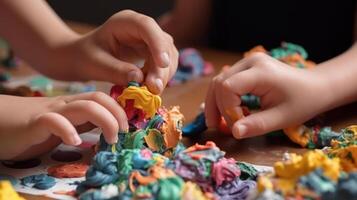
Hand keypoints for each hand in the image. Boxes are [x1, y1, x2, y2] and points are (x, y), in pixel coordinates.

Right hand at [0, 92, 127, 159]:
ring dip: (104, 120)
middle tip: (124, 133)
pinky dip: (67, 130)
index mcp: (73, 105)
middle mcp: (65, 105)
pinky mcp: (34, 122)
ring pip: (83, 106)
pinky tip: (74, 141)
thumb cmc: (31, 126)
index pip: (102, 99)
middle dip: (117, 114)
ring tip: (111, 138)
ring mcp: (51, 111)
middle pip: (98, 98)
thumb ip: (83, 124)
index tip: (129, 127)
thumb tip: (109, 130)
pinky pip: (54, 121)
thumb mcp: (64, 125)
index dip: (120, 110)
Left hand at [46, 10, 177, 93]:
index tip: (162, 64)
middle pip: (163, 44)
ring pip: (168, 56)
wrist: (83, 59)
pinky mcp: (153, 53)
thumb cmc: (85, 57)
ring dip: (163, 76)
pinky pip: (164, 66)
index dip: (158, 44)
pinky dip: (160, 79)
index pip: (147, 26)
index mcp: (125, 22)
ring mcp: (149, 40)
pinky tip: (148, 89)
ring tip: (151, 92)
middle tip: (155, 89)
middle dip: (162, 68)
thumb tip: (139, 79)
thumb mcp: (95, 64)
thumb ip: (115, 71)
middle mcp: (141, 28)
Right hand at [205, 53, 330, 138]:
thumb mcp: (283, 118)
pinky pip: (226, 81)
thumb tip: (234, 132)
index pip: (228, 87)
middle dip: (217, 107)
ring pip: (219, 81)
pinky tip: (229, 112)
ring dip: (216, 103)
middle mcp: (250, 62)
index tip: (239, 126)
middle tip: (222, 127)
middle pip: (219, 83)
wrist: (316, 86)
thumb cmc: (303, 102)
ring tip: (217, 122)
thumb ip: (257, 125)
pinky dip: (222, 98)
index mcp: (261, 72)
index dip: (227, 109)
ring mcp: (247, 62)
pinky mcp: (246, 67)